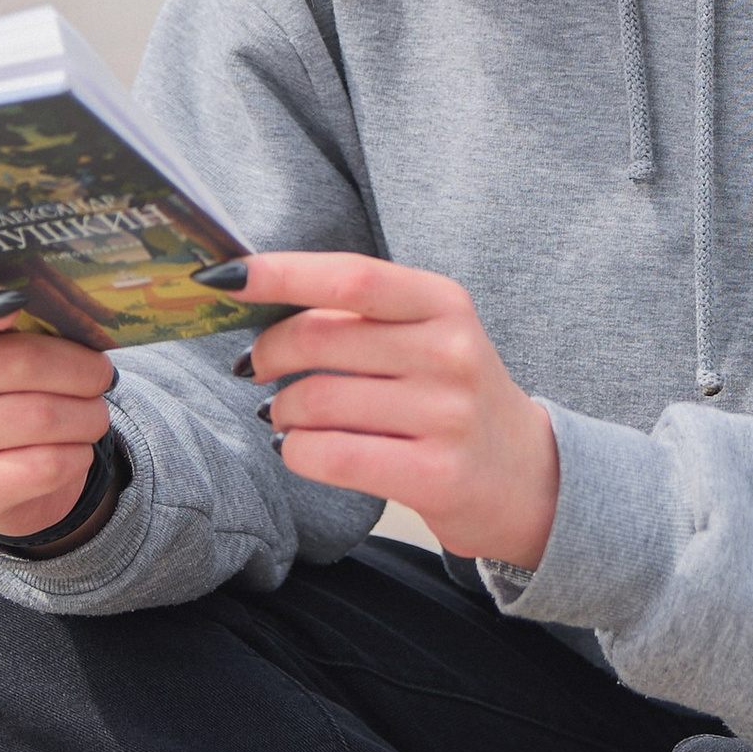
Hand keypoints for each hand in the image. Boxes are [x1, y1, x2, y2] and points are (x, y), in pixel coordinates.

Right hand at [0, 285, 117, 539]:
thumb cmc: (23, 390)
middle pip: (17, 362)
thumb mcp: (24, 347)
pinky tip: (76, 450)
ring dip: (87, 415)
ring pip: (39, 416)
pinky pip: (44, 465)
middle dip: (80, 369)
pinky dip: (78, 455)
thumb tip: (83, 314)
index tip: (16, 303)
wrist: (15, 472)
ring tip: (93, 415)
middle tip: (102, 375)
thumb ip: (39, 321)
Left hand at [240, 254, 559, 565]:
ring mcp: (446, 416)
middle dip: (268, 353)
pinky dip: (296, 453)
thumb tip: (256, 296)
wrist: (528, 478)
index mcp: (444, 304)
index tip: (225, 276)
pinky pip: (328, 456)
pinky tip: (302, 450)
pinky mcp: (436, 476)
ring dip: (281, 411)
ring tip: (287, 416)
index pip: (352, 276)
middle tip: (255, 368)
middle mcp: (450, 353)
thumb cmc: (453, 397)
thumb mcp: (428, 334)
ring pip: (315, 402)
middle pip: (320, 340)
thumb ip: (360, 312)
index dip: (281, 273)